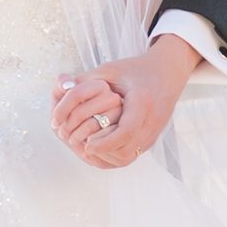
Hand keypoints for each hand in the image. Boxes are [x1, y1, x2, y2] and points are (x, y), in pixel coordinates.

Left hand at [52, 37, 201, 171]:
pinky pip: (134, 154)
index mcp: (143, 101)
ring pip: (131, 156)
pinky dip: (116, 154)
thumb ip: (85, 79)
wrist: (167, 71)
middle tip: (83, 147)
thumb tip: (59, 86)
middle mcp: (153, 119)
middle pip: (128, 150)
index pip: (126, 131)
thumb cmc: (135, 69)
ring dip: (109, 156)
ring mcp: (155, 130)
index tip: (86, 144)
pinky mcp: (154, 136)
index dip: (105, 142)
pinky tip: (102, 146)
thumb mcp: (110, 70)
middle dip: (103, 152)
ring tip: (90, 147)